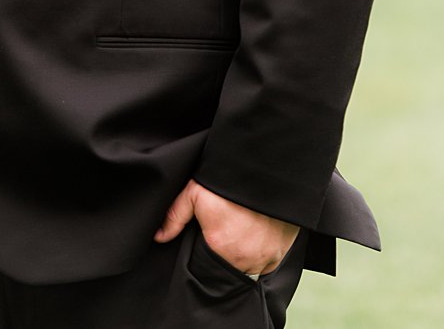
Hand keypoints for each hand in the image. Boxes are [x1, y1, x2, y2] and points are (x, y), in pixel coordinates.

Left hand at [154, 179, 298, 276]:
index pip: (207, 266)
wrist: (267, 173)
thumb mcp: (195, 193)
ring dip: (246, 258)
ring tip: (240, 237)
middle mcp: (246, 259)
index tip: (207, 245)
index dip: (205, 257)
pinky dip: (264, 252)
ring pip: (252, 268)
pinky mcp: (284, 250)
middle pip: (230, 269)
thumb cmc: (228, 183)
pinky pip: (271, 261)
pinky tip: (256, 237)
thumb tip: (159, 236)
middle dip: (225, 259)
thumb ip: (175, 216)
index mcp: (220, 247)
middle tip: (224, 238)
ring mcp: (268, 257)